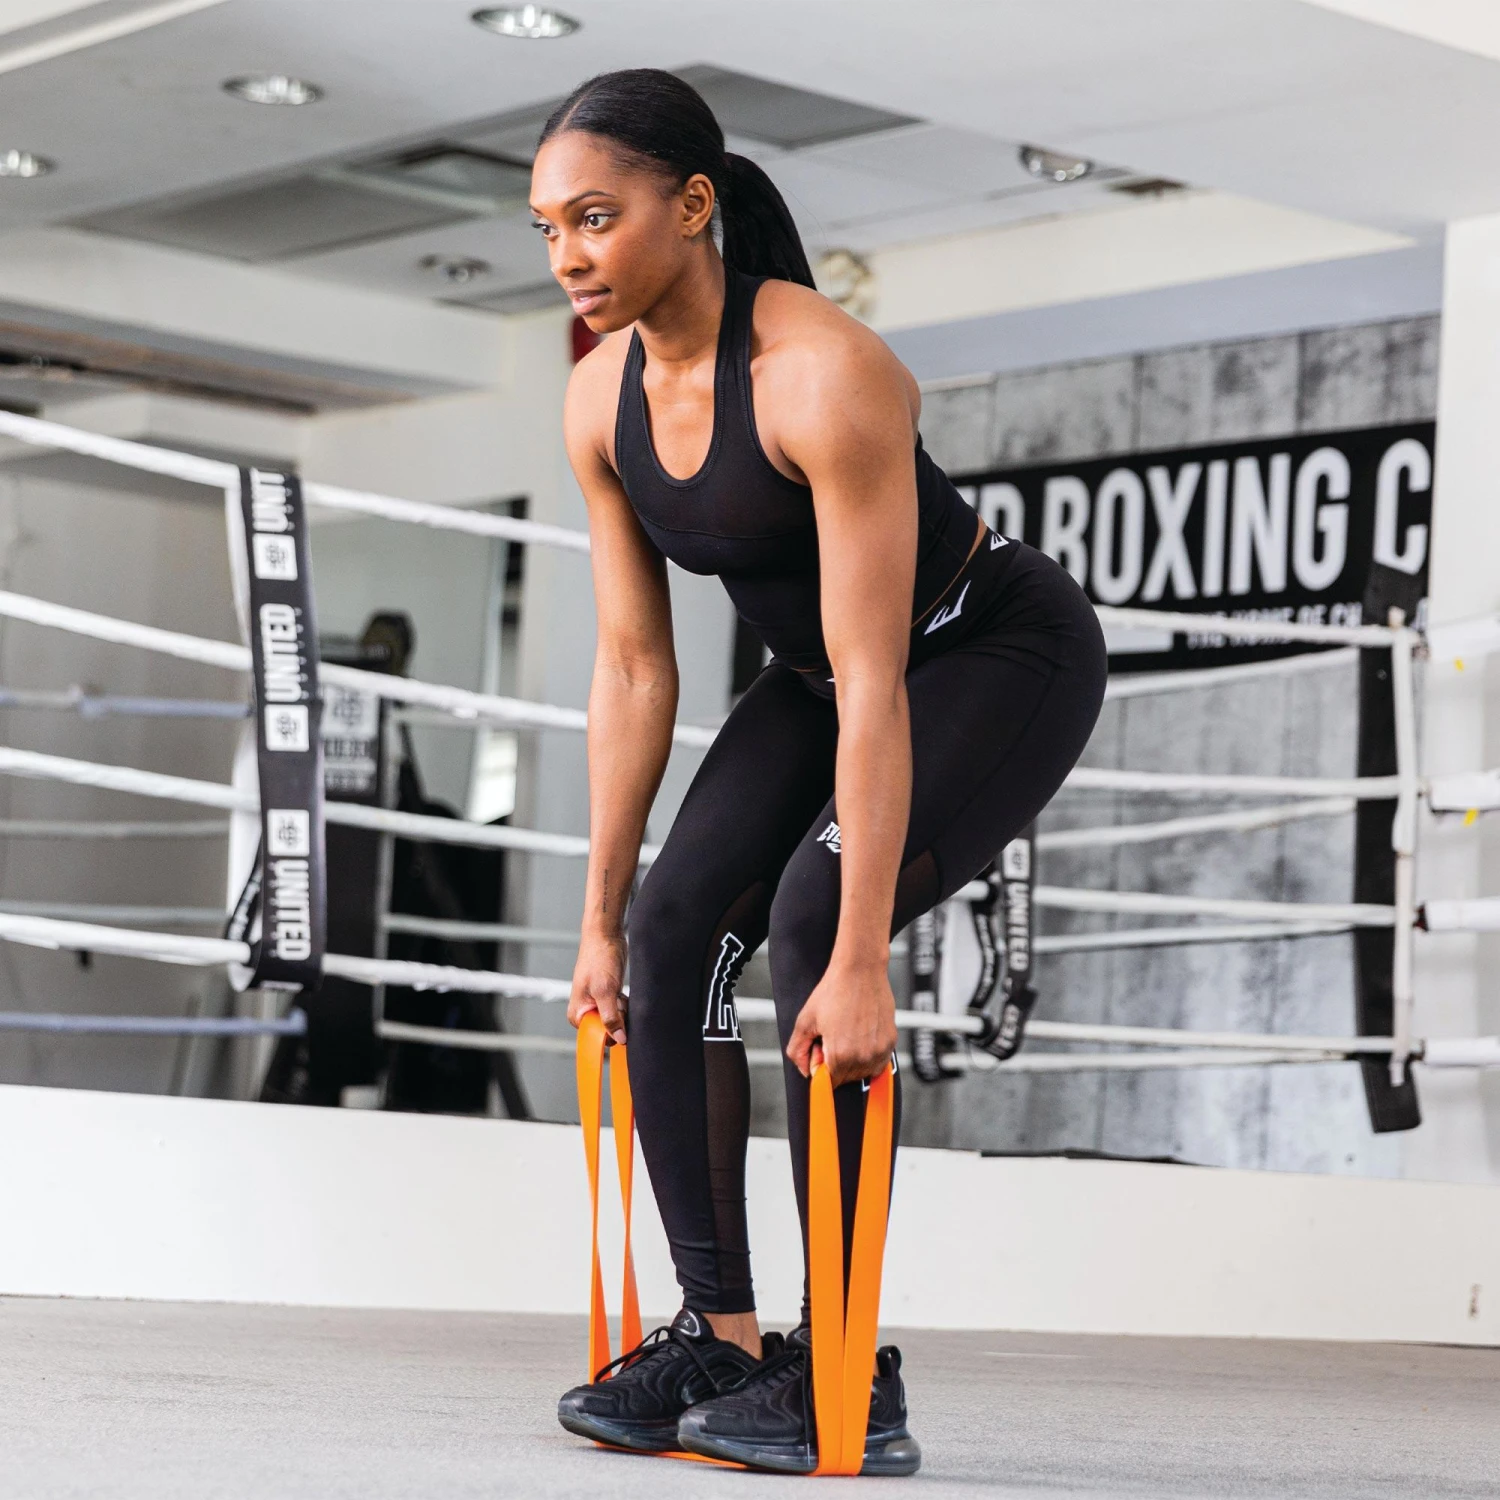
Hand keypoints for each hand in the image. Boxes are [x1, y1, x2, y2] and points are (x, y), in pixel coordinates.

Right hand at [569, 930, 627, 1044]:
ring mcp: (597, 1004)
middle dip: (618, 1019)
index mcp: (577, 1014)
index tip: (616, 1016)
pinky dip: (625, 1004)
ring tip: (618, 992)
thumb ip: (610, 1017)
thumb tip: (619, 1039)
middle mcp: (585, 1012)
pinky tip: (621, 991)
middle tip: (617, 1000)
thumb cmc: (599, 958)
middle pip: (608, 1030)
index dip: (610, 1032)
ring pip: (617, 1020)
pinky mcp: (609, 997)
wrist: (606, 936)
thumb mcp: (605, 991)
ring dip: (623, 1010)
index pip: (596, 1038)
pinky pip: (620, 1010)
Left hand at [787, 959, 897, 1087]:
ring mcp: (879, 1050)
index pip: (830, 1082)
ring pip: (864, 1072)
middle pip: (847, 1078)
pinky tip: (860, 1033)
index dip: (822, 1066)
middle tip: (833, 1035)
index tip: (821, 1048)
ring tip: (848, 1032)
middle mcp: (862, 1057)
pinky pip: (879, 1061)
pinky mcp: (891, 1041)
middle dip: (837, 1063)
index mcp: (840, 1055)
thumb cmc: (834, 991)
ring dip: (854, 1061)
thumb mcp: (805, 1020)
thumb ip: (798, 1051)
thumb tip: (805, 1070)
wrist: (860, 970)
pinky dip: (869, 1054)